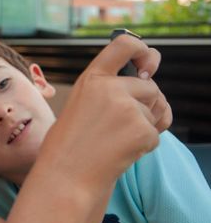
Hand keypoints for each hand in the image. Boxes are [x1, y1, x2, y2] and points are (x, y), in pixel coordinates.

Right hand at [38, 34, 171, 190]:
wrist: (65, 176)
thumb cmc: (68, 144)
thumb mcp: (82, 104)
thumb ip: (109, 90)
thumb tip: (149, 82)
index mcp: (92, 78)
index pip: (124, 46)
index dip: (144, 51)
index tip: (148, 64)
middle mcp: (111, 88)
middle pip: (150, 87)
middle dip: (147, 104)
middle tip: (124, 125)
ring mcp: (128, 108)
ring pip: (156, 110)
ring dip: (147, 124)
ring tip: (117, 139)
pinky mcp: (142, 130)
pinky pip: (156, 134)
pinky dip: (144, 145)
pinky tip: (121, 152)